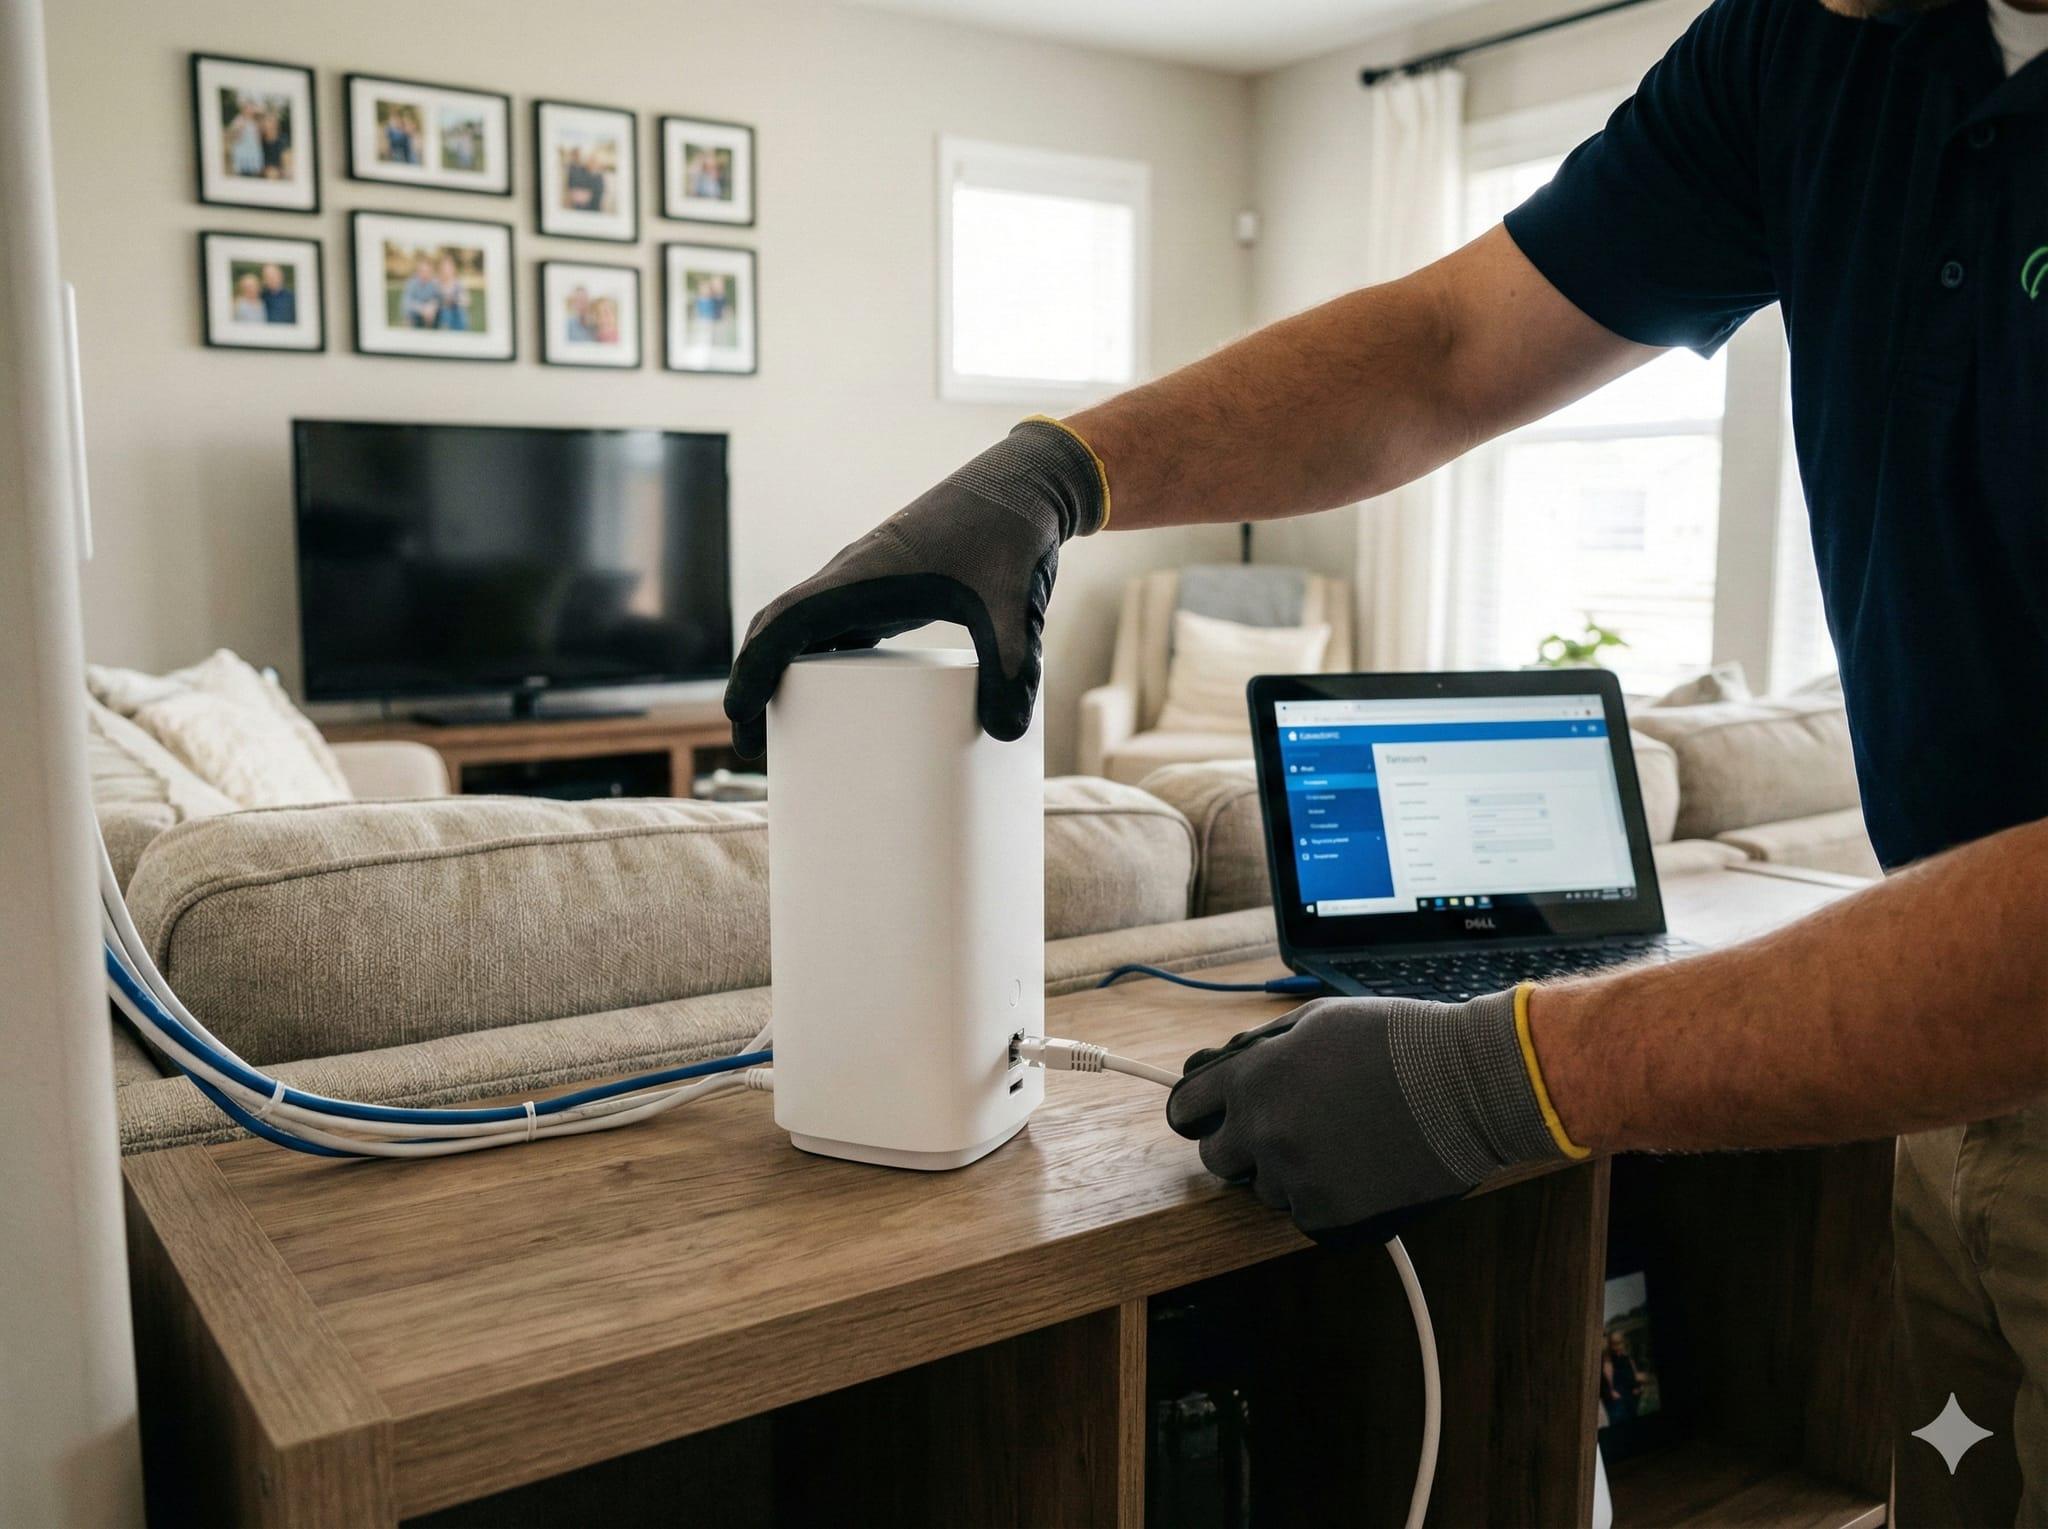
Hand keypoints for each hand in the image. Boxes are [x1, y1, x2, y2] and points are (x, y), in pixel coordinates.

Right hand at [722, 418, 1106, 757]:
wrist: (1024, 488)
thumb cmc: (1011, 537)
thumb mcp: (1016, 607)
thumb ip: (1013, 667)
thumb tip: (1006, 732)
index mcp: (863, 577)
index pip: (785, 623)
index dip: (755, 669)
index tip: (740, 716)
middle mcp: (851, 578)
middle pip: (777, 630)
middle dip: (756, 685)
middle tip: (755, 747)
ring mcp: (866, 583)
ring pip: (800, 629)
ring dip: (779, 674)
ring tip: (780, 733)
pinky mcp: (888, 591)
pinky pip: (832, 628)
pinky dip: (815, 663)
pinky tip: (829, 701)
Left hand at [1164, 989, 1574, 1244]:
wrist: (1465, 1085)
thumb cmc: (1396, 1042)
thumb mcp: (1317, 1021)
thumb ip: (1261, 1048)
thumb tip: (1223, 1066)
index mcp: (1252, 1079)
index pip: (1185, 1109)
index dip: (1198, 1111)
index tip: (1208, 1117)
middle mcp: (1263, 1130)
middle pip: (1216, 1158)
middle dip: (1240, 1145)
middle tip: (1282, 1130)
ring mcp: (1294, 1175)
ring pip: (1262, 1188)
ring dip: (1285, 1171)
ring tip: (1335, 1142)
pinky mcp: (1328, 1212)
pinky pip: (1302, 1213)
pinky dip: (1321, 1197)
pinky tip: (1354, 1166)